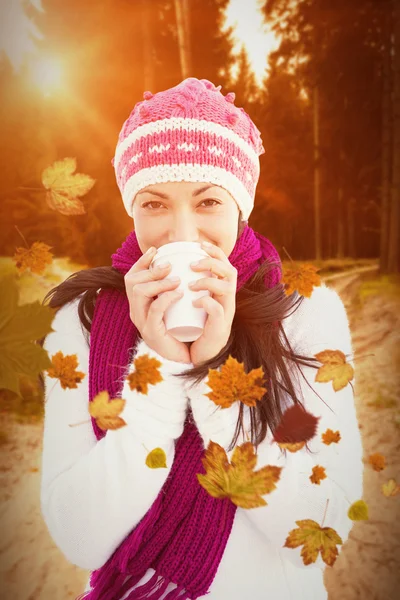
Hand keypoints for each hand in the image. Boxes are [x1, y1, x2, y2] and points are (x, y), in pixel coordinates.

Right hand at [124, 248, 191, 363]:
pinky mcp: (152, 333)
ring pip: (140, 292)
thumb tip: (180, 264)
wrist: (185, 357)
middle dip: (151, 270)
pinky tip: (178, 294)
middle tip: (170, 267)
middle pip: (132, 282)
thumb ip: (173, 289)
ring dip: (159, 282)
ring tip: (177, 280)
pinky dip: (166, 298)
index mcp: (139, 304)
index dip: (141, 262)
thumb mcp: (174, 305)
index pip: (132, 277)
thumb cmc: (182, 328)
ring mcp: (142, 323)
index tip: (156, 251)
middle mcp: (136, 312)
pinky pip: (154, 310)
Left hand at [188, 242, 236, 365]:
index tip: (199, 244)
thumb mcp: (190, 302)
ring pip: (227, 287)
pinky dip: (207, 303)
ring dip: (208, 281)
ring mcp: (226, 313)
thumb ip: (184, 287)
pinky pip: (218, 310)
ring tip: (191, 285)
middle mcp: (227, 299)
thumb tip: (167, 267)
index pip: (225, 264)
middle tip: (191, 265)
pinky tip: (195, 302)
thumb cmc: (193, 325)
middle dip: (211, 262)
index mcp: (221, 290)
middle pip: (230, 271)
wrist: (200, 354)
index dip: (215, 251)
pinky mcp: (220, 328)